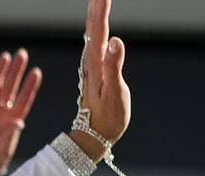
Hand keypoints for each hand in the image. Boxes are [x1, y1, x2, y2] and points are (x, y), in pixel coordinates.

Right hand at [0, 50, 41, 175]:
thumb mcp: (3, 151)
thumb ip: (9, 135)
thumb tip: (18, 121)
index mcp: (12, 120)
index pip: (23, 99)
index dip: (29, 86)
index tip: (36, 72)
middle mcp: (0, 112)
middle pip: (9, 87)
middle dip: (15, 71)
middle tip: (22, 54)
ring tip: (5, 56)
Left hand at [69, 0, 130, 160]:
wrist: (94, 135)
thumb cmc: (107, 117)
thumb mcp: (114, 93)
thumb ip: (113, 66)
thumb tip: (114, 40)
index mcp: (95, 63)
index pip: (97, 29)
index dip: (100, 9)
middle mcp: (90, 62)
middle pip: (92, 27)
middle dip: (97, 6)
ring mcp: (91, 66)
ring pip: (92, 34)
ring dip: (95, 15)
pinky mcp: (95, 72)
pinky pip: (95, 44)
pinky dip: (97, 30)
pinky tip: (98, 27)